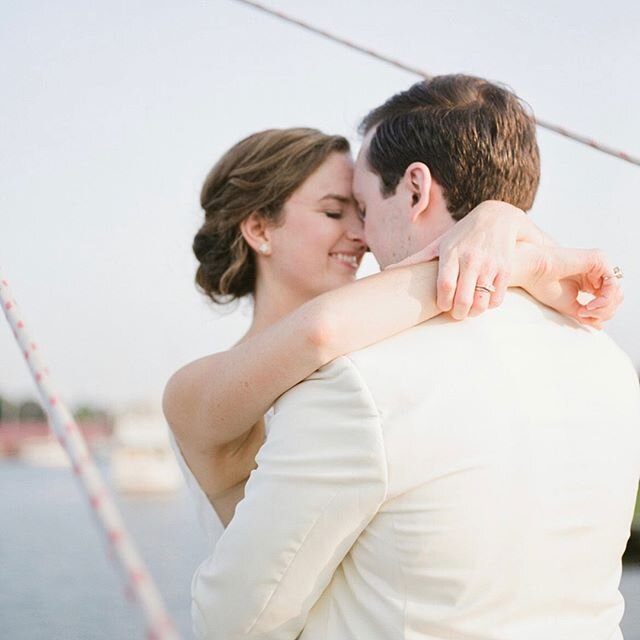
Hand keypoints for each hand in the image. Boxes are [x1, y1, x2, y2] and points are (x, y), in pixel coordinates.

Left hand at [387, 200, 546, 318]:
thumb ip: (416, 260)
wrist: (498, 217)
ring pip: (482, 301)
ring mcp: (490, 264)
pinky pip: (497, 298)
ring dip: (475, 312)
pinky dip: (490, 305)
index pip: (445, 285)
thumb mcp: (439, 243)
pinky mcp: (506, 269)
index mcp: (451, 253)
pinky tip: (484, 301)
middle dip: (458, 313)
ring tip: (469, 311)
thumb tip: (387, 270)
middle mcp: (471, 258)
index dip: (443, 302)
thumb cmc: (461, 234)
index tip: (442, 306)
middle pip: (463, 298)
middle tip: (456, 315)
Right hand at [516, 243, 622, 328]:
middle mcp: (596, 272)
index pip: (607, 299)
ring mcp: (598, 264)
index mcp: (589, 281)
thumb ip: (586, 314)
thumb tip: (600, 325)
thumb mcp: (570, 305)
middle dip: (604, 310)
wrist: (533, 270)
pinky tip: (591, 303)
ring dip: (604, 306)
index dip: (600, 312)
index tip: (582, 315)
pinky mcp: (599, 259)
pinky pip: (613, 283)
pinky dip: (605, 298)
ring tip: (586, 310)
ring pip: (617, 291)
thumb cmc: (544, 285)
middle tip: (585, 314)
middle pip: (615, 296)